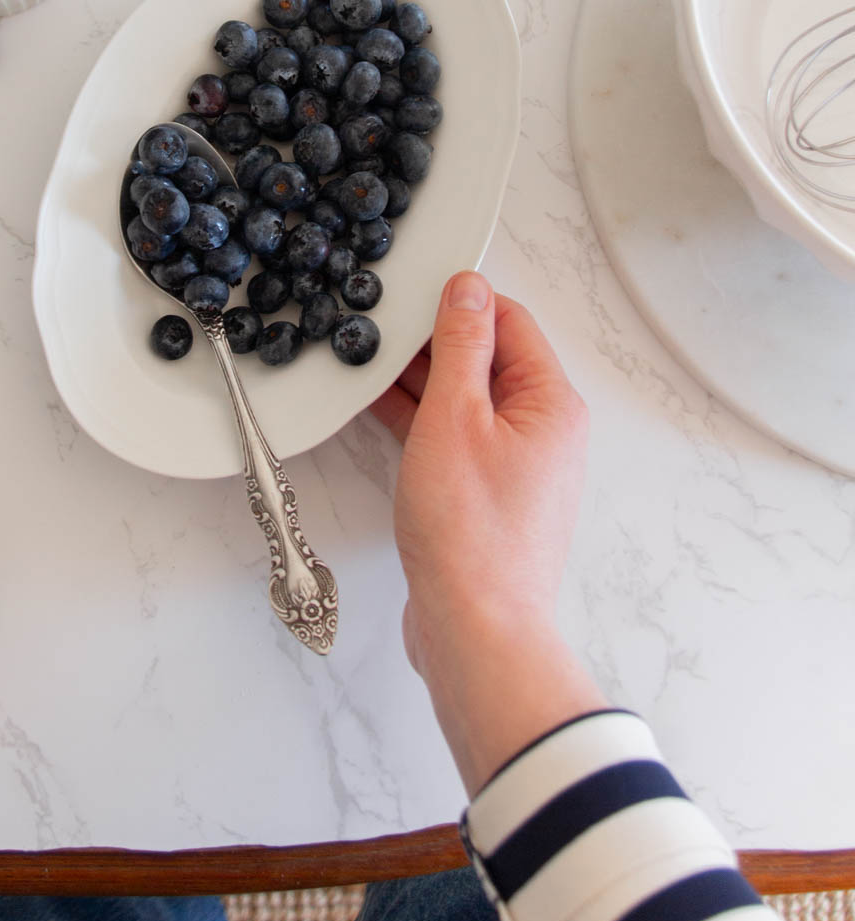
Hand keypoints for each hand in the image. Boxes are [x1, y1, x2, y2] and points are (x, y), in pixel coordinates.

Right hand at [373, 271, 603, 792]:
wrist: (476, 631)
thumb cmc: (470, 534)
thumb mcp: (455, 418)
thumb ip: (459, 348)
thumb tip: (467, 289)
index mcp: (551, 403)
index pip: (510, 321)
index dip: (460, 302)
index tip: (413, 293)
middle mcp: (543, 431)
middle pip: (489, 360)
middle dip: (434, 342)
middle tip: (381, 329)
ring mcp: (517, 467)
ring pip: (467, 401)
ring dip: (422, 382)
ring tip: (370, 365)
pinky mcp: (488, 497)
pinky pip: (455, 439)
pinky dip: (421, 422)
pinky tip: (380, 411)